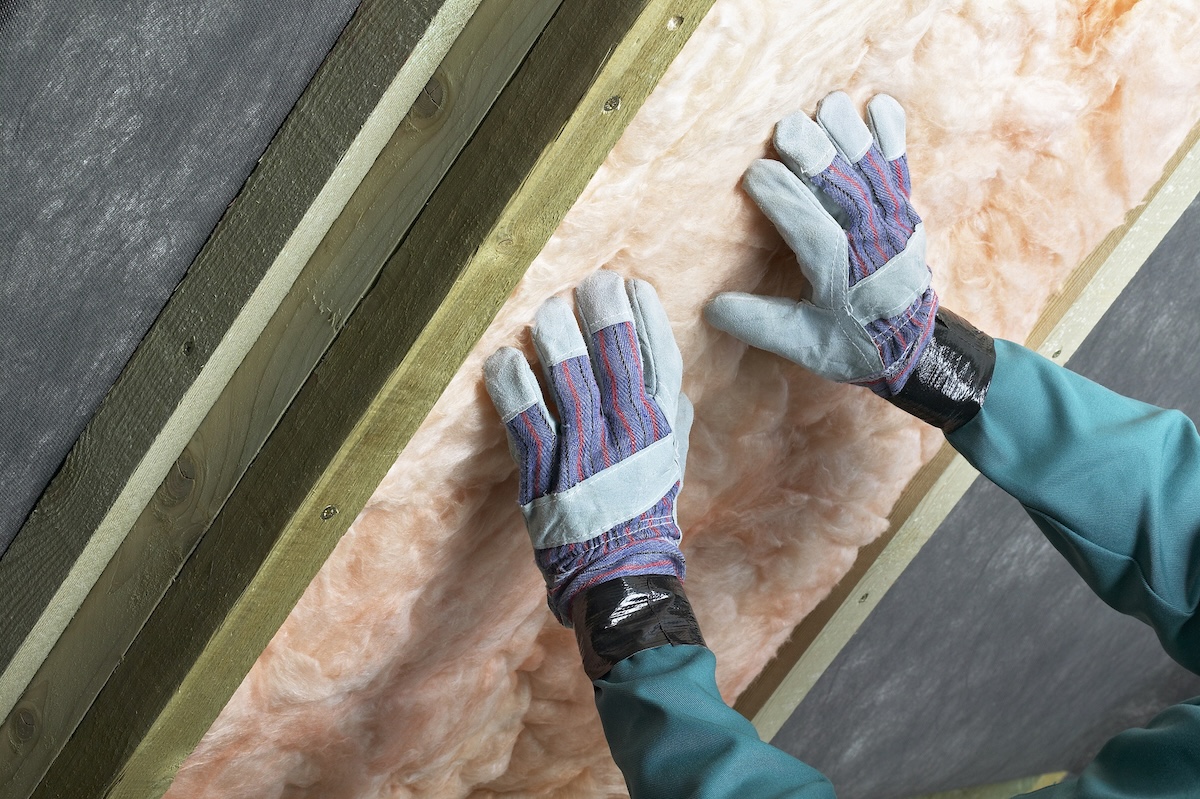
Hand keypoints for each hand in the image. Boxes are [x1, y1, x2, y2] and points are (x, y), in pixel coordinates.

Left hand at [484, 270, 692, 625]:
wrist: (620, 577)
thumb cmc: (645, 516)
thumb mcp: (670, 465)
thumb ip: (672, 420)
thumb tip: (669, 382)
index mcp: (661, 429)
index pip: (660, 361)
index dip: (647, 320)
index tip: (634, 287)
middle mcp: (627, 434)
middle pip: (616, 360)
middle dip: (605, 314)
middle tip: (593, 283)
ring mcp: (585, 452)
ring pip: (569, 382)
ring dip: (557, 340)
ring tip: (547, 310)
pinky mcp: (545, 472)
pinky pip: (526, 420)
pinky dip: (514, 387)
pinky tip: (504, 358)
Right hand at [704, 91, 937, 396]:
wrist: (914, 348)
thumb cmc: (852, 344)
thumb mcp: (805, 346)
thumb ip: (762, 325)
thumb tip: (713, 308)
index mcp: (841, 276)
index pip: (811, 231)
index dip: (783, 200)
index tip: (754, 173)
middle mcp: (871, 244)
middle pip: (845, 192)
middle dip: (817, 157)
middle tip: (787, 126)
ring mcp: (893, 222)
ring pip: (872, 172)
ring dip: (851, 136)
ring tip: (829, 105)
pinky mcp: (904, 209)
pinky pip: (900, 167)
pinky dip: (892, 136)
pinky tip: (879, 105)